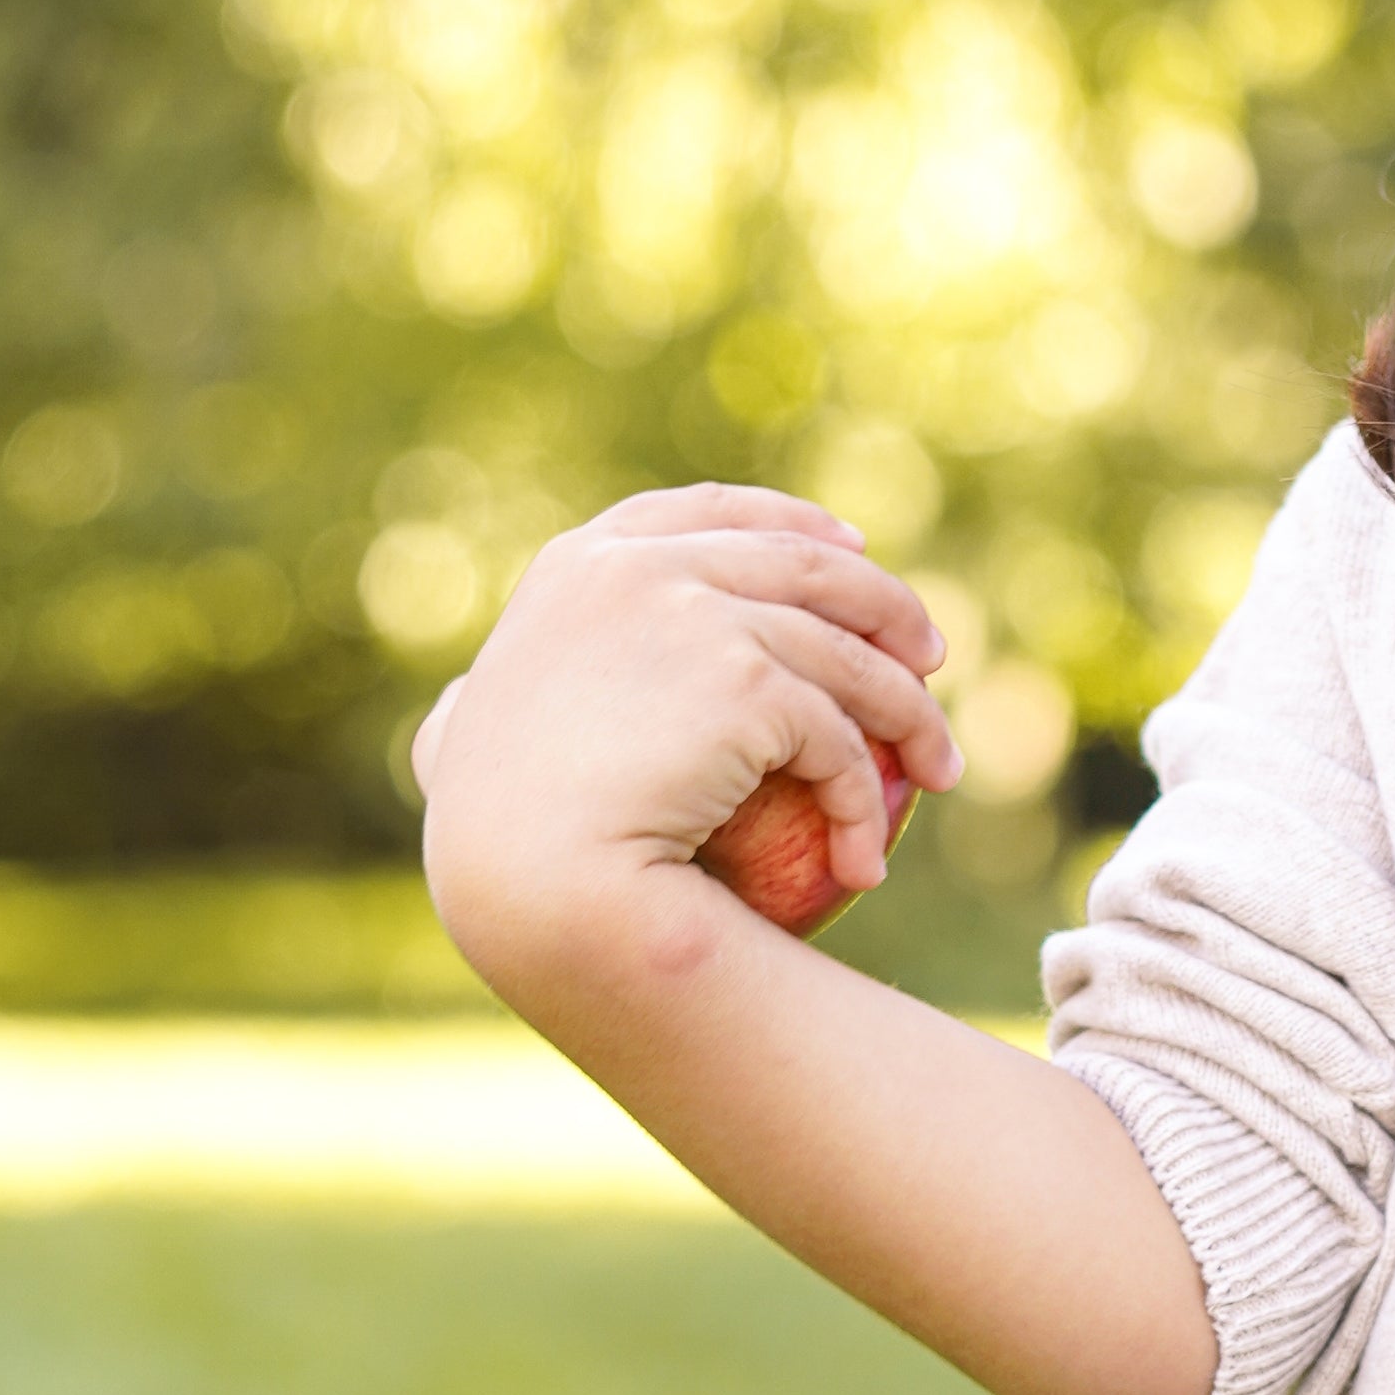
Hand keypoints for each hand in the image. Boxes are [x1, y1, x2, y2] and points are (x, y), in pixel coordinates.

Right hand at [417, 483, 964, 983]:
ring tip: (939, 768)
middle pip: (805, 565)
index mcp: (580, 566)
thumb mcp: (465, 746)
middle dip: (885, 603)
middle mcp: (641, 569)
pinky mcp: (752, 680)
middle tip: (928, 655)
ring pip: (847, 655)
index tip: (851, 548)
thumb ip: (478, 707)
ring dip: (911, 714)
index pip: (706, 514)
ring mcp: (697, 614)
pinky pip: (841, 741)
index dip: (790, 523)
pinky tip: (869, 856)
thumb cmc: (492, 840)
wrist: (531, 880)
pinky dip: (866, 802)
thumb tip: (455, 710)